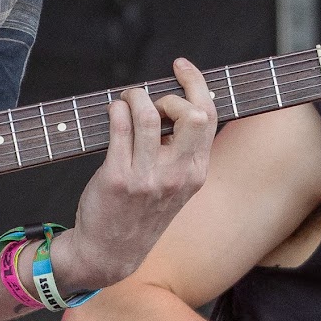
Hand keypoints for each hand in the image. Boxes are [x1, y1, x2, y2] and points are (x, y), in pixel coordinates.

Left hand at [53, 59, 217, 291]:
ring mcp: (147, 177)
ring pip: (149, 114)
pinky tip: (112, 112)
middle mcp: (177, 175)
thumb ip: (182, 152)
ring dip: (135, 96)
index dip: (197, 83)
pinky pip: (119, 128)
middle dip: (169, 93)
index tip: (181, 67)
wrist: (110, 252)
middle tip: (151, 98)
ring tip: (126, 100)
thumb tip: (176, 105)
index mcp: (196, 172)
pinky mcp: (117, 178)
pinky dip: (115, 110)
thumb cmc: (141, 213)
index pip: (209, 117)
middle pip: (191, 113)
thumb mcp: (176, 188)